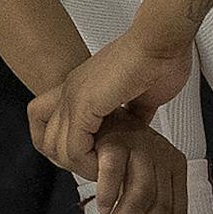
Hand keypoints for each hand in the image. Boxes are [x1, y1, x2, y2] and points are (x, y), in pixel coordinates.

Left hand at [27, 28, 191, 175]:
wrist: (162, 42)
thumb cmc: (158, 60)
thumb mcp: (141, 96)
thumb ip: (132, 113)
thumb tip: (135, 128)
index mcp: (81, 87)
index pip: (56, 129)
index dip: (75, 151)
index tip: (101, 160)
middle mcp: (71, 91)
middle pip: (50, 142)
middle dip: (75, 163)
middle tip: (101, 170)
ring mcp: (73, 96)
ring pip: (59, 149)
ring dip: (83, 167)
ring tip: (106, 171)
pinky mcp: (84, 104)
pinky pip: (74, 148)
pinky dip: (89, 164)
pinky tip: (107, 165)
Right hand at [86, 119, 187, 213]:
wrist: (95, 114)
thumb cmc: (115, 151)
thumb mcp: (138, 179)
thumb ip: (145, 209)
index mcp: (177, 169)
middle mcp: (165, 157)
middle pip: (160, 213)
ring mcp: (143, 146)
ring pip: (141, 198)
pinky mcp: (118, 138)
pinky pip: (115, 175)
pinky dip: (107, 196)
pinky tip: (100, 207)